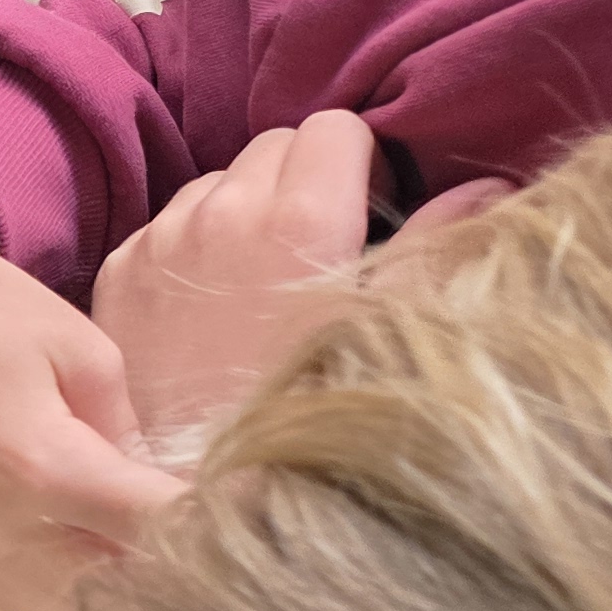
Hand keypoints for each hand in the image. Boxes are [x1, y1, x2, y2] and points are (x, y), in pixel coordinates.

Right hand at [0, 163, 185, 610]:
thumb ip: (133, 437)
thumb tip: (168, 500)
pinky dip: (41, 582)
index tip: (253, 526)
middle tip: (190, 538)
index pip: (155, 537)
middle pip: (110, 598)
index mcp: (37, 466)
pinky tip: (52, 532)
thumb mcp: (85, 350)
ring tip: (120, 533)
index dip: (213, 536)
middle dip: (158, 572)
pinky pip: (2, 601)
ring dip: (100, 584)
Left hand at [92, 110, 510, 444]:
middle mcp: (223, 210)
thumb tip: (491, 184)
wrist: (186, 482)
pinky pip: (166, 223)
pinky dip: (193, 241)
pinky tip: (211, 300)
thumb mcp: (382, 330)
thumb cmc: (301, 410)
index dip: (360, 162)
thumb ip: (437, 247)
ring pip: (218, 180)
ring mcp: (162, 238)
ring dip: (247, 205)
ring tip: (264, 274)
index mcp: (299, 216)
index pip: (336, 128)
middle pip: (276, 144)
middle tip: (321, 243)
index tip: (368, 209)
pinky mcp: (120, 270)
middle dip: (305, 177)